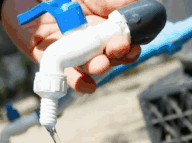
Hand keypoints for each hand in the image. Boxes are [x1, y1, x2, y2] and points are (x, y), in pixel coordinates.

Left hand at [1, 0, 141, 92]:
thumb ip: (113, 1)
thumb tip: (138, 5)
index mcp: (103, 27)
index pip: (125, 42)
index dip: (131, 46)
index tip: (133, 44)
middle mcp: (91, 43)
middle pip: (112, 57)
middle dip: (118, 55)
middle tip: (118, 48)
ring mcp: (73, 54)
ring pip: (91, 67)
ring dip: (99, 67)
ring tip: (101, 64)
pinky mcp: (53, 61)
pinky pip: (68, 77)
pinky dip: (79, 83)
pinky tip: (87, 85)